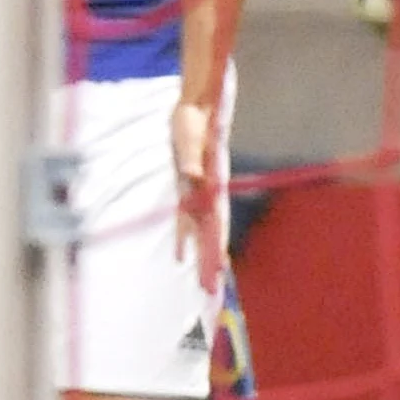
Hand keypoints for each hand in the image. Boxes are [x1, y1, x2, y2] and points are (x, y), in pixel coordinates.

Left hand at [171, 91, 226, 289]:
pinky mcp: (188, 190)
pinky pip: (187, 220)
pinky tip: (180, 254)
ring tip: (204, 282)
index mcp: (211, 187)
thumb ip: (191, 159)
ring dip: (202, 256)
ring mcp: (199, 194)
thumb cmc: (192, 122)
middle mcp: (208, 195)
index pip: (215, 224)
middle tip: (211, 291)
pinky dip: (185, 238)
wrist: (195, 109)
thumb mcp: (189, 138)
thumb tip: (192, 177)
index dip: (216, 247)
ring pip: (201, 232)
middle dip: (211, 262)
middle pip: (210, 234)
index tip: (218, 270)